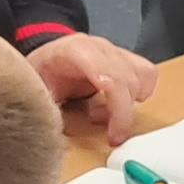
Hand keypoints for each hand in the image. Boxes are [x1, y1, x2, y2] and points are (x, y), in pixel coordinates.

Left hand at [25, 31, 155, 136]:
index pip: (106, 73)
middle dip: (122, 115)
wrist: (47, 57)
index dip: (115, 103)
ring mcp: (116, 50)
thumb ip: (47, 107)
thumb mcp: (35, 90)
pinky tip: (120, 102)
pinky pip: (148, 75)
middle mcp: (100, 47)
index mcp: (75, 50)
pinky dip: (141, 94)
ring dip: (131, 104)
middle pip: (128, 81)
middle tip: (112, 136)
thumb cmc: (42, 73)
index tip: (113, 132)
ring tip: (109, 114)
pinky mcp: (128, 58)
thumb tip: (55, 128)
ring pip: (142, 78)